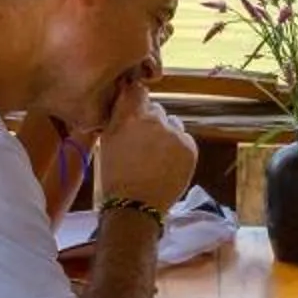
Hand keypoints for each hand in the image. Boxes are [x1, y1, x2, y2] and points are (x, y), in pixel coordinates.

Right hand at [97, 92, 196, 216]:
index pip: (137, 91)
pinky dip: (178, 148)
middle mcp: (154, 120)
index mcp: (130, 117)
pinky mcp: (189, 147)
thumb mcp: (108, 141)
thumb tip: (125, 97)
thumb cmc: (115, 176)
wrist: (135, 206)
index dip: (136, 99)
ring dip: (166, 134)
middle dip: (151, 122)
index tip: (136, 107)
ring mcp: (174, 133)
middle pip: (156, 110)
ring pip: (172, 124)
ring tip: (156, 157)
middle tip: (143, 143)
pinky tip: (167, 165)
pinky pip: (184, 139)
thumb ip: (118, 116)